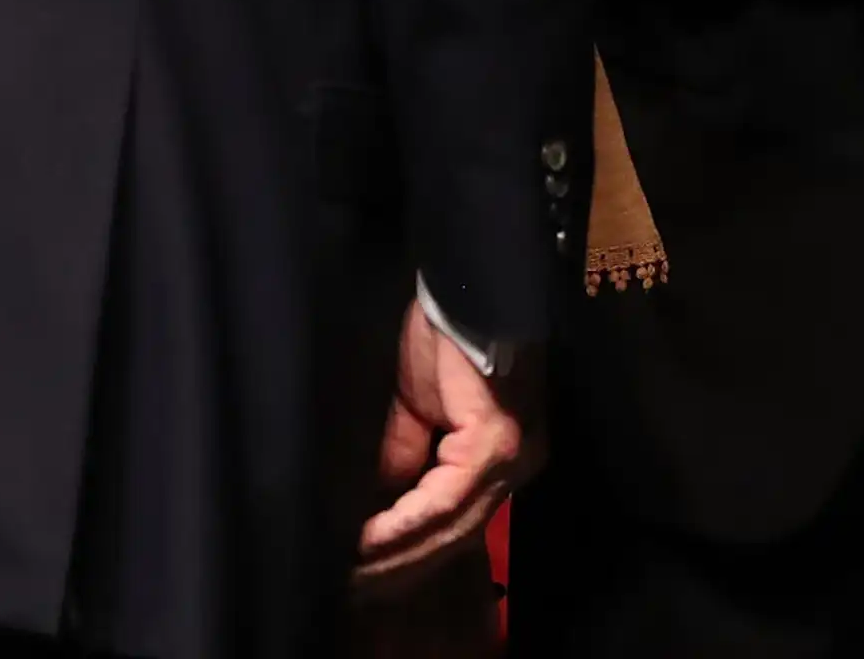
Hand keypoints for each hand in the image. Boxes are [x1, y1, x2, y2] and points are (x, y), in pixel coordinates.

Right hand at [352, 298, 539, 590]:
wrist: (463, 280)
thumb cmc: (442, 332)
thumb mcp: (413, 408)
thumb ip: (401, 459)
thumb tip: (373, 512)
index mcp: (503, 457)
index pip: (453, 526)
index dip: (403, 558)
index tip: (356, 577)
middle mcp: (517, 464)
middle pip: (454, 538)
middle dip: (396, 568)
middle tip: (346, 583)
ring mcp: (512, 455)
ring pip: (451, 527)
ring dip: (395, 553)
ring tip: (349, 568)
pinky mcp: (497, 441)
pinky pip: (446, 499)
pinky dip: (403, 522)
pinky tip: (367, 537)